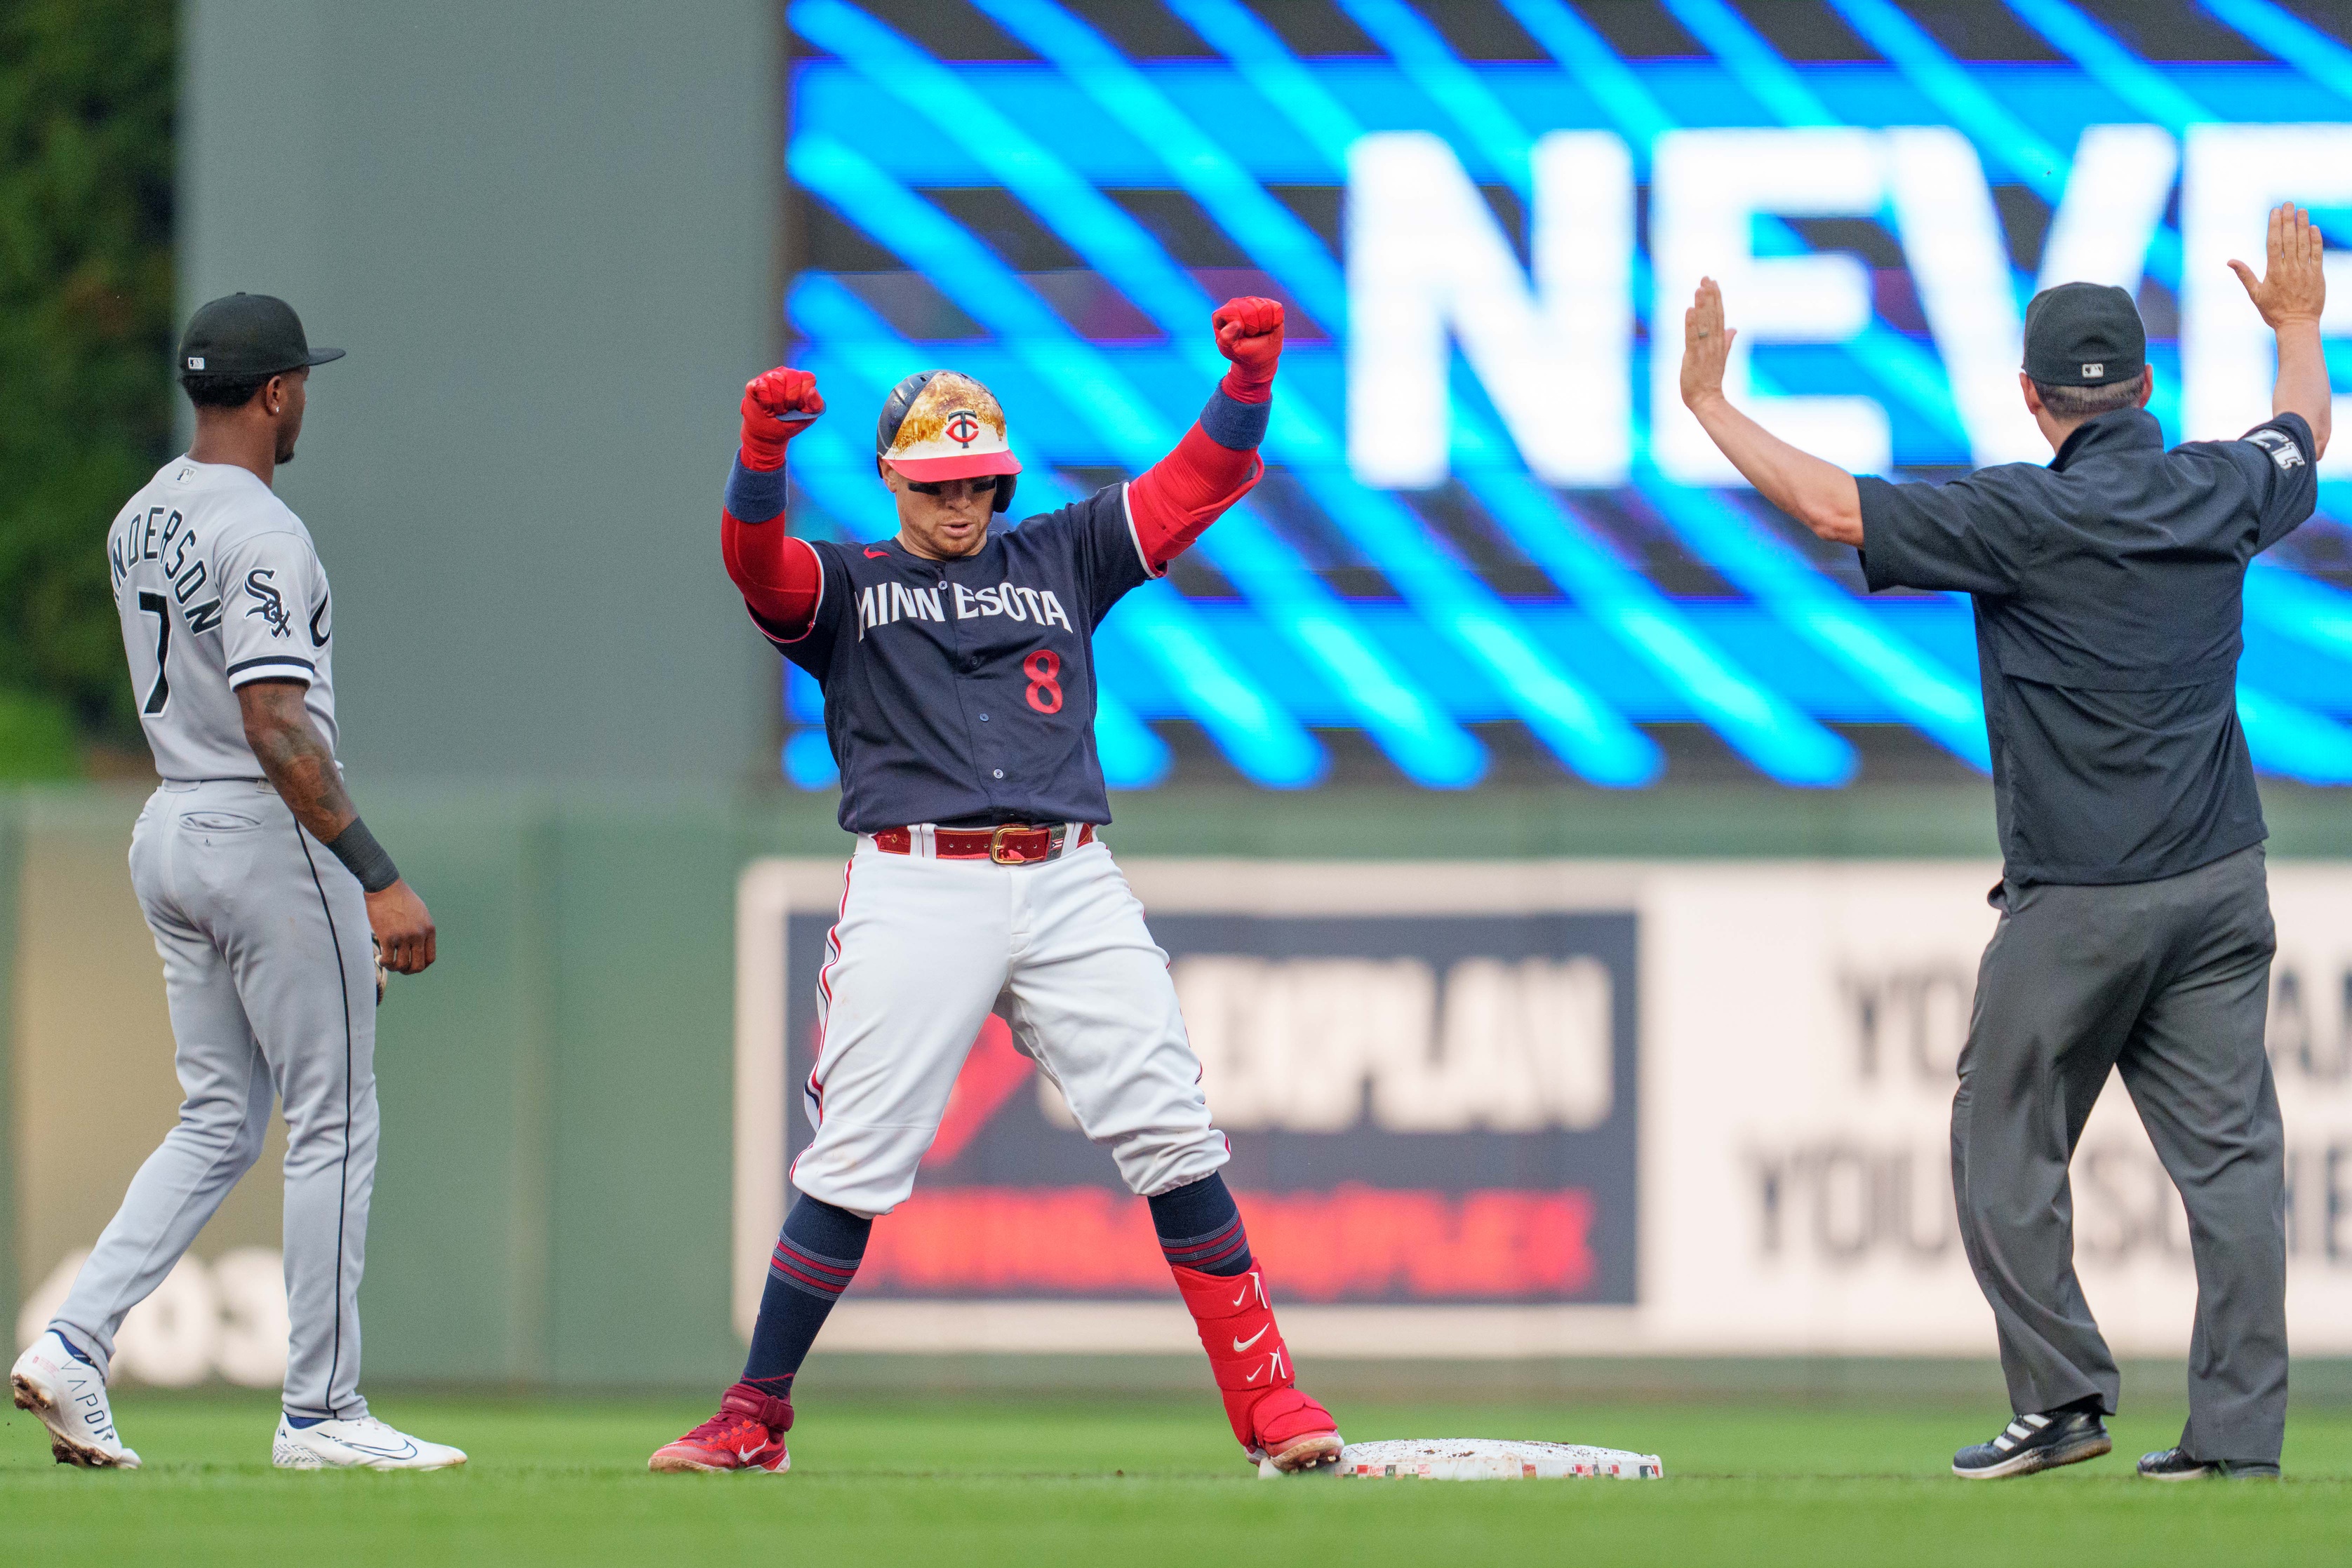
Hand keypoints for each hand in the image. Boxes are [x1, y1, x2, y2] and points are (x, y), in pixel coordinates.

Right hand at [367, 879, 435, 974]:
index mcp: (429, 929)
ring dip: (394, 968)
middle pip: (417, 966)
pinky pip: (388, 960)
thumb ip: (422, 929)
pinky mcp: (388, 937)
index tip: (412, 964)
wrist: (385, 887)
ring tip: (388, 963)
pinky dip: (384, 963)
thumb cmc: (401, 898)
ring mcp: (403, 937)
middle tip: (399, 968)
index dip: (421, 966)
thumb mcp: (420, 912)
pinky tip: (379, 959)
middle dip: (408, 971)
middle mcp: (418, 935)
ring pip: (401, 965)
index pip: (430, 958)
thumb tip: (419, 945)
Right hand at [740, 367, 823, 470]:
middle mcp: (785, 374)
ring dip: (777, 402)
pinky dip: (765, 402)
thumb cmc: (789, 423)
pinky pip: (762, 386)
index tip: (798, 407)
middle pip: (792, 375)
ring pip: (776, 379)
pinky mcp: (754, 384)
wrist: (767, 435)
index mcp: (801, 381)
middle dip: (790, 399)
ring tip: (775, 410)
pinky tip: (766, 408)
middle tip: (785, 410)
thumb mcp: (807, 418)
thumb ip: (815, 405)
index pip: (808, 377)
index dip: (804, 395)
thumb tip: (812, 390)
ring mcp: (769, 377)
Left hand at [1212, 296, 1283, 394]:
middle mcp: (1235, 304)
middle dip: (1254, 328)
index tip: (1240, 338)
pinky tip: (1269, 327)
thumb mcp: (1233, 350)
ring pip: (1264, 308)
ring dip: (1265, 325)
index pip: (1233, 314)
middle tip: (1251, 336)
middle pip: (1250, 311)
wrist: (1262, 356)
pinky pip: (1276, 309)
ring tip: (1260, 331)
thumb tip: (1235, 324)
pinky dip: (1276, 322)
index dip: (1241, 327)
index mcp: (1221, 315)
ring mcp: (1252, 302)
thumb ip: (1229, 339)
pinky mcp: (1268, 303)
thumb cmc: (1244, 352)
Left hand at [1681, 277, 1736, 411]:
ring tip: (1700, 288)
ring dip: (1702, 305)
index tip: (1712, 281)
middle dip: (1710, 295)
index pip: (1718, 315)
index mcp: (1718, 341)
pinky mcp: (1694, 357)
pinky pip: (1693, 338)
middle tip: (1706, 277)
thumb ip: (1727, 341)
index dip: (1716, 297)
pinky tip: (1690, 310)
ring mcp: (1704, 350)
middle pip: (1713, 315)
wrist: (1707, 400)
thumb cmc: (1709, 379)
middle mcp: (1713, 343)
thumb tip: (1734, 328)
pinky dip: (1691, 323)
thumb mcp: (1720, 356)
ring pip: (1704, 323)